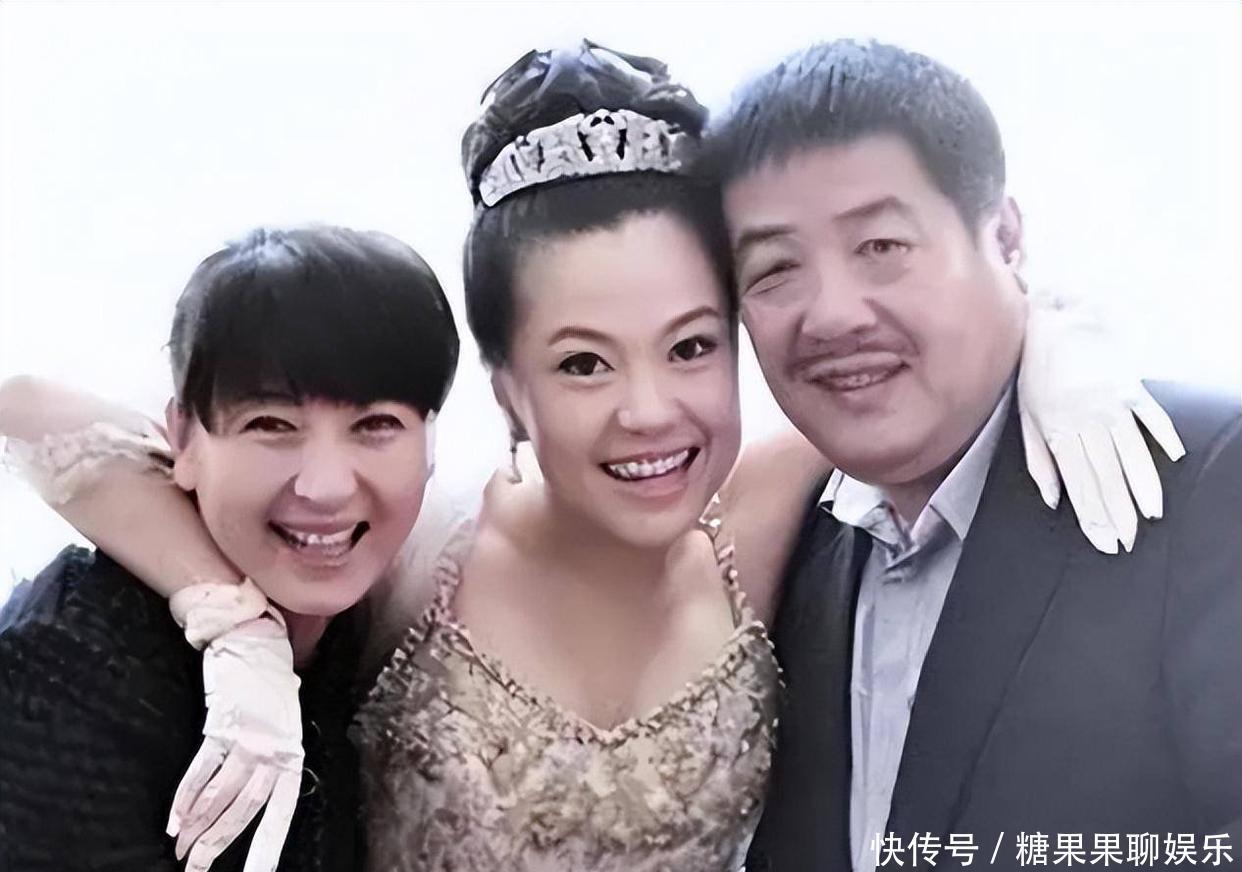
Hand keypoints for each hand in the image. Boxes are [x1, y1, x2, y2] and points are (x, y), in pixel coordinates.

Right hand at [167, 586, 303, 871]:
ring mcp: (248, 738)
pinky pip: (203, 769)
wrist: (256, 641)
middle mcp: (273, 750)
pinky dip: (186, 798)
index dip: (266, 847)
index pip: (281, 811)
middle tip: (197, 869)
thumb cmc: (269, 686)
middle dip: (219, 844)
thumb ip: (273, 758)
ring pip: (221, 795)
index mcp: (291, 755)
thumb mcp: (282, 725)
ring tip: (181, 850)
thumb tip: (260, 792)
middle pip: (244, 809)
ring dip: (197, 826)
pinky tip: (174, 820)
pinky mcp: (222, 724)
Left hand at [1019, 288, 1184, 553]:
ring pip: (1129, 450)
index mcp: (1057, 429)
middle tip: (1128, 541)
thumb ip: (1039, 461)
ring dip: (1141, 485)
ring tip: (1151, 515)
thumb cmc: (1036, 372)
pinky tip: (1174, 458)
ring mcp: (1110, 401)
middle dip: (1117, 511)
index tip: (1104, 541)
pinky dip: (1162, 434)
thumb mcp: (1026, 416)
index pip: (1077, 481)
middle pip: (1104, 473)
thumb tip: (1052, 500)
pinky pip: (1149, 413)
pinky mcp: (1130, 384)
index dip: (1091, 514)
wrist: (1054, 320)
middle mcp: (1085, 418)